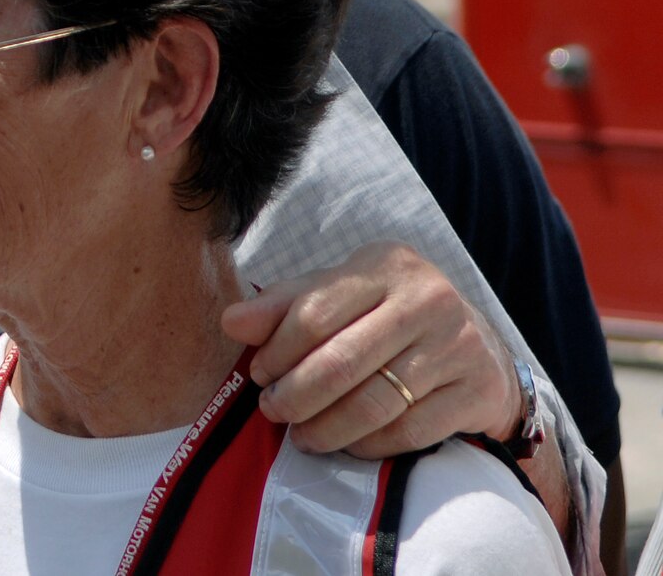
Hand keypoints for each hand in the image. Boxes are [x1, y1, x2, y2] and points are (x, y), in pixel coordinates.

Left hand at [221, 241, 519, 457]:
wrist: (481, 348)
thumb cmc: (392, 317)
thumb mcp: (343, 295)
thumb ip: (286, 305)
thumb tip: (231, 323)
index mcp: (386, 265)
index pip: (313, 312)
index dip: (277, 351)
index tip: (259, 375)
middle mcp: (428, 299)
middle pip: (341, 361)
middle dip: (295, 395)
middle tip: (273, 411)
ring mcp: (458, 345)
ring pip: (373, 402)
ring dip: (326, 428)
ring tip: (301, 436)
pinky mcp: (476, 392)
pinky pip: (407, 431)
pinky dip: (368, 445)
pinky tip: (346, 446)